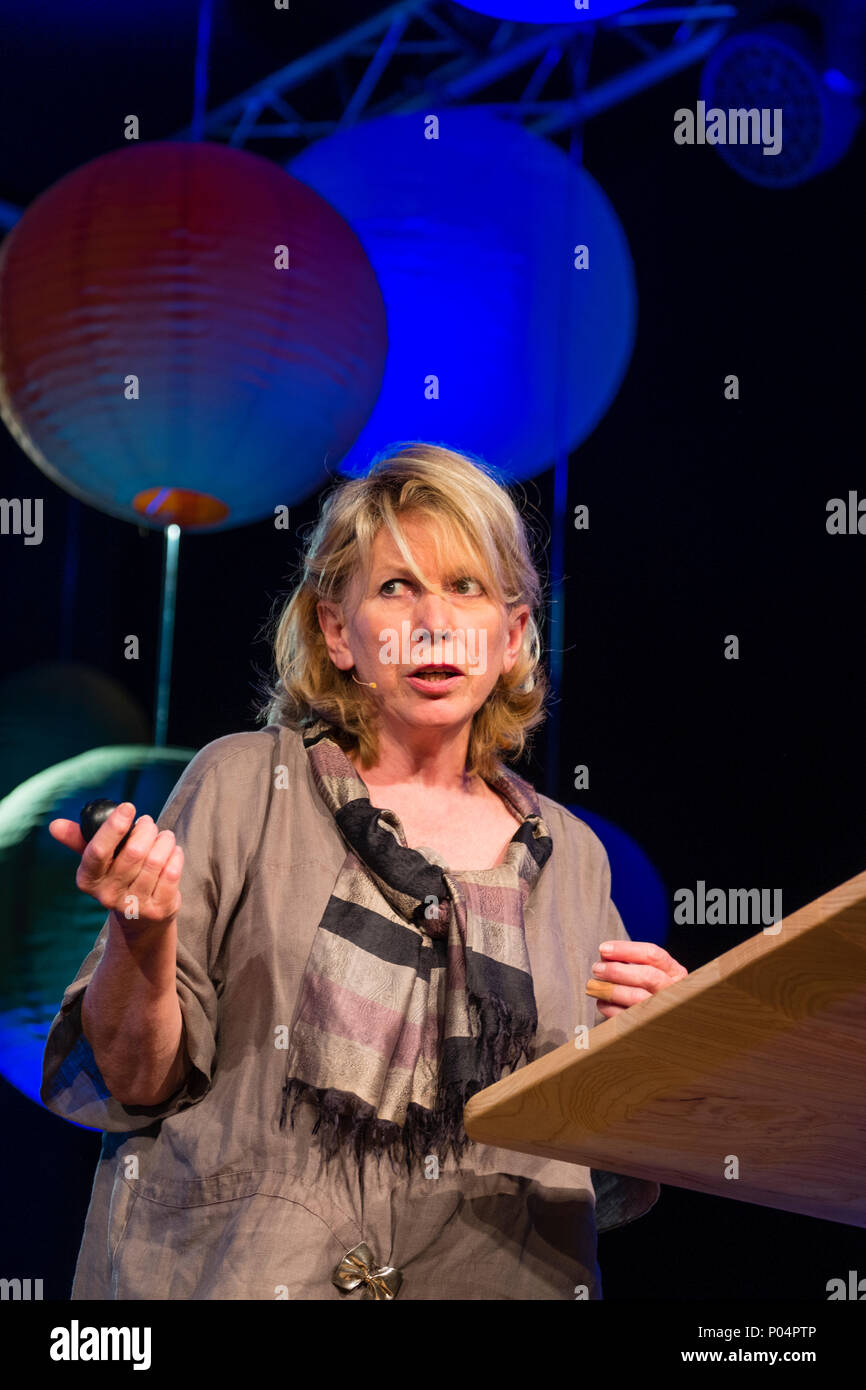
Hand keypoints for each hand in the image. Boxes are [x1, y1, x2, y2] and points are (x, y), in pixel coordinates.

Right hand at [49, 801, 183, 928]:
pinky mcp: (158, 910)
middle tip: (148, 823)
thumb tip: (55, 825)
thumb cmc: (116, 876)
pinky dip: (175, 855)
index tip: (128, 806)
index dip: (114, 827)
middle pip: (134, 852)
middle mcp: (108, 895)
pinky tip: (172, 851)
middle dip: (146, 830)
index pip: (97, 851)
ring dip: (164, 840)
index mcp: (88, 879)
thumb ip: (78, 840)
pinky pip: (172, 873)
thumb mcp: (96, 860)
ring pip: (155, 860)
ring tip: (163, 836)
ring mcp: (134, 905)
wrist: (139, 918)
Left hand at [589, 939, 687, 1017]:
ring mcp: (663, 1010)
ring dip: (611, 989)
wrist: (665, 1025)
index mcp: (675, 972)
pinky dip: (610, 1008)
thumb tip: (605, 956)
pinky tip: (602, 1002)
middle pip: (647, 976)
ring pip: (637, 997)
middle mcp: (672, 990)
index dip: (625, 949)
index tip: (604, 949)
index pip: (652, 954)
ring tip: (594, 985)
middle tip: (597, 968)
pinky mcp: (649, 1027)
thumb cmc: (653, 991)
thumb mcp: (652, 972)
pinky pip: (627, 1017)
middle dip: (617, 970)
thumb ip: (632, 961)